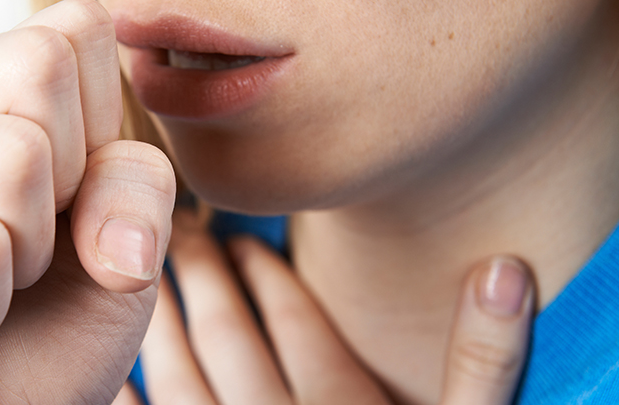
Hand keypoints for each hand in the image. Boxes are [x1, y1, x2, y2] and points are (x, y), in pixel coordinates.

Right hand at [0, 0, 175, 404]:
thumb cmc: (40, 335)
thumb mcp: (124, 247)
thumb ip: (135, 187)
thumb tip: (108, 218)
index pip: (74, 29)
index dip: (100, 138)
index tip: (57, 209)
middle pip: (40, 69)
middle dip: (63, 193)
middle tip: (10, 255)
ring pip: (13, 157)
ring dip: (20, 258)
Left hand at [126, 211, 533, 404]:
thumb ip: (483, 365)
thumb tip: (504, 269)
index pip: (294, 321)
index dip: (267, 273)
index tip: (241, 238)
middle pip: (228, 336)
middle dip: (202, 277)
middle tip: (178, 230)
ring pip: (182, 378)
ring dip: (161, 324)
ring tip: (145, 278)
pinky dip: (131, 401)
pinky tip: (115, 376)